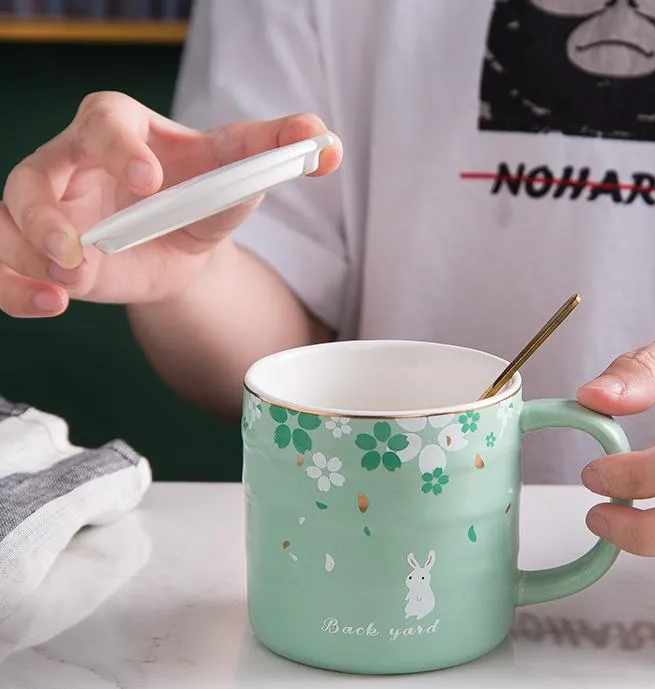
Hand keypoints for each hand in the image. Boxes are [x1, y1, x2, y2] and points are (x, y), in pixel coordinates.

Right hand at [0, 91, 341, 316]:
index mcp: (122, 130)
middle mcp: (73, 162)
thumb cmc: (203, 194)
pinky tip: (50, 304)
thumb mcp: (238, 171)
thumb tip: (325, 143)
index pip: (107, 121)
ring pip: (11, 221)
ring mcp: (49, 208)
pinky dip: (17, 287)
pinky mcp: (40, 251)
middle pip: (37, 172)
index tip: (150, 181)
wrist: (181, 242)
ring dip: (28, 254)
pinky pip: (9, 265)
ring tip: (68, 285)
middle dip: (47, 208)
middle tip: (78, 247)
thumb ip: (275, 151)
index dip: (120, 147)